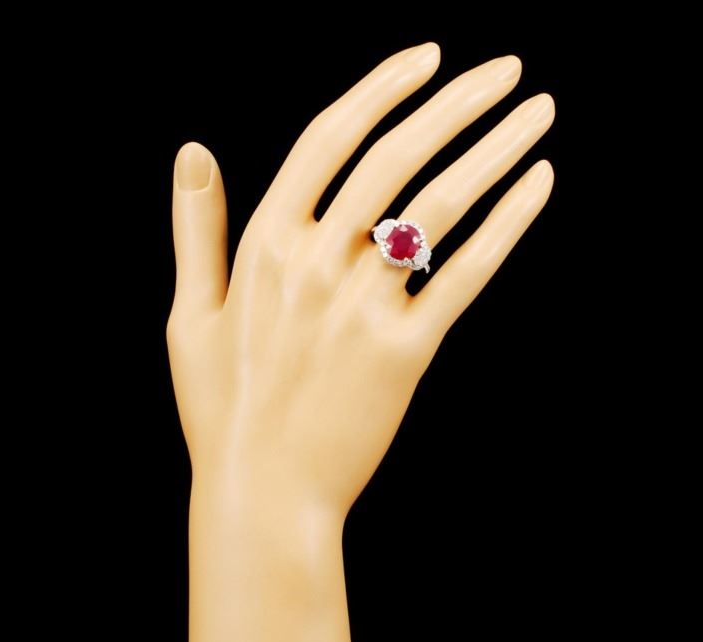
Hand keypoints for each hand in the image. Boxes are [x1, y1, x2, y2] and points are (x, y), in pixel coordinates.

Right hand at [168, 44, 553, 515]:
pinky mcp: (406, 353)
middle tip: (507, 68)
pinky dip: (507, 225)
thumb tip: (194, 150)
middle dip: (457, 102)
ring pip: (438, 205)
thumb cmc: (223, 410)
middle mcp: (316, 266)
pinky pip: (464, 274)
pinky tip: (539, 184)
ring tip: (540, 111)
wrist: (264, 493)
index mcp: (265, 249)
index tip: (428, 58)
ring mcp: (363, 308)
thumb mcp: (190, 317)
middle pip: (395, 158)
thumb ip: (195, 230)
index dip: (381, 89)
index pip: (329, 139)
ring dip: (495, 148)